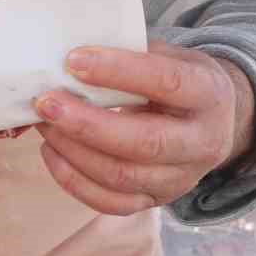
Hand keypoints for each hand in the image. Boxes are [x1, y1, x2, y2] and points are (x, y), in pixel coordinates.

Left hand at [33, 41, 254, 215]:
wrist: (211, 120)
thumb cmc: (177, 79)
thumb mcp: (168, 55)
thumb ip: (128, 53)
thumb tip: (67, 57)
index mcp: (209, 94)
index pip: (166, 82)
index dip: (118, 71)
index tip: (73, 60)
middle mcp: (202, 143)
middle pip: (144, 142)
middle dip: (86, 124)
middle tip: (45, 102)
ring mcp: (180, 179)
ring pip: (121, 176)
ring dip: (73, 149)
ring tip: (44, 122)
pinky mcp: (155, 201)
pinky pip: (110, 202)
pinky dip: (73, 179)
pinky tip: (51, 150)